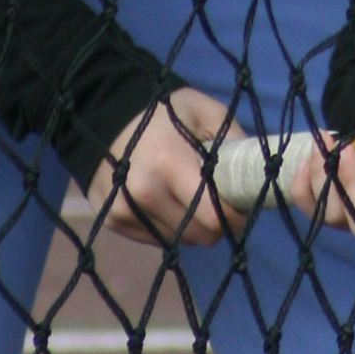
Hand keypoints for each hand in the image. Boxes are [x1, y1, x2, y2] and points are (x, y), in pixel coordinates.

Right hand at [90, 85, 247, 246]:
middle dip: (217, 223)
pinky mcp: (113, 222)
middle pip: (200, 235)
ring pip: (180, 241)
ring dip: (193, 227)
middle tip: (218, 202)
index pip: (215, 215)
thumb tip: (252, 177)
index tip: (240, 204)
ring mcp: (124, 211)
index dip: (236, 215)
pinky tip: (166, 201)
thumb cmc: (163, 113)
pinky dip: (169, 227)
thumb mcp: (204, 111)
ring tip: (189, 198)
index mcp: (169, 162)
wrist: (102, 116)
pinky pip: (157, 239)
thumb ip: (234, 141)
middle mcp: (144, 193)